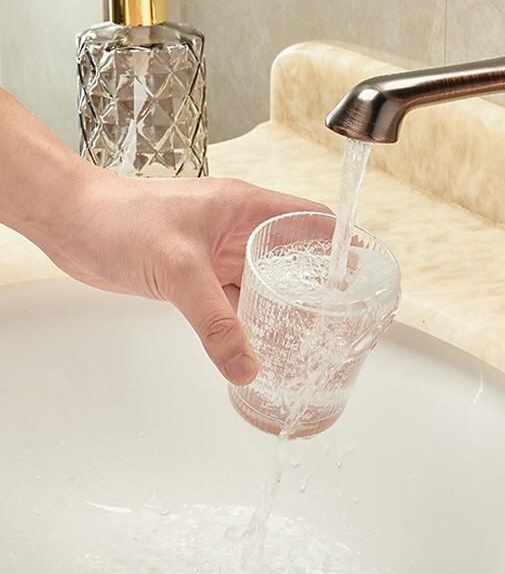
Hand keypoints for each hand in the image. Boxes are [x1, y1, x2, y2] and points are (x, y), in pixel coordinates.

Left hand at [40, 169, 327, 384]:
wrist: (72, 222)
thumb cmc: (119, 217)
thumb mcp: (177, 268)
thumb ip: (214, 320)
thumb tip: (246, 365)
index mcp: (246, 209)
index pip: (309, 220)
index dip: (341, 243)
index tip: (364, 272)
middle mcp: (238, 230)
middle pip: (293, 255)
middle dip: (318, 283)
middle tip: (343, 315)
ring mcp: (218, 253)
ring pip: (265, 282)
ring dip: (284, 305)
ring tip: (310, 335)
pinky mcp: (197, 274)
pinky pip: (235, 300)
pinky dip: (249, 321)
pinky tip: (261, 343)